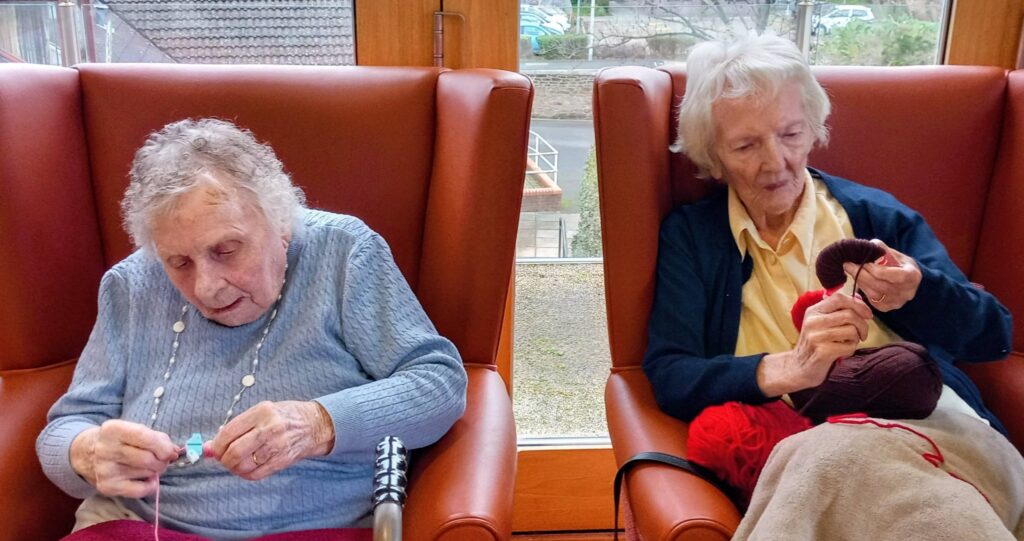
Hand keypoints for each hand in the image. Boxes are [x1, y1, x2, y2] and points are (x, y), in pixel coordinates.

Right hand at [70, 420, 178, 497]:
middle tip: (162, 461)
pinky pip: (139, 490)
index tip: (171, 452)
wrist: (87, 453)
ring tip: (149, 466)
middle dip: (162, 461)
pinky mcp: (106, 486)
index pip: (144, 437)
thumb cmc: (120, 440)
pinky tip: (147, 479)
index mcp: (113, 429)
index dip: (163, 447)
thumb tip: (175, 452)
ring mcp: (104, 470)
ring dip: (155, 471)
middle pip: (147, 459)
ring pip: (146, 473)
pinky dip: (150, 486)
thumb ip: (158, 439)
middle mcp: (106, 449)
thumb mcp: (135, 431)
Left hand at [207, 400, 334, 480]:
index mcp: (262, 412)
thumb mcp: (261, 412)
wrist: (314, 425)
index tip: (215, 449)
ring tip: (236, 463)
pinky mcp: (282, 460)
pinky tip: (247, 469)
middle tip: (224, 458)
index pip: (229, 432)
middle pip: (235, 451)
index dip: (217, 445)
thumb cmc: (284, 416)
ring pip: (244, 465)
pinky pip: (256, 474)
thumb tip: (211, 446)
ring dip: (234, 468)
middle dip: (224, 459)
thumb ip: (237, 427)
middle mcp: (270, 428)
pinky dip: (246, 474)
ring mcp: (277, 446)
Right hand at [757, 292, 872, 396]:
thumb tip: (860, 303)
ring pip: (852, 330)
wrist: (799, 367)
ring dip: (856, 339)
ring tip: (847, 343)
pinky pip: (849, 346)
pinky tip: (842, 352)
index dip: (858, 304)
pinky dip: (851, 350)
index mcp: (813, 311)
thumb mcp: (819, 323)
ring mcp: (816, 336)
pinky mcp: (822, 351)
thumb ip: (836, 312)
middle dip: (863, 325)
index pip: (839, 298)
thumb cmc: (815, 344)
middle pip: (849, 314)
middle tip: (863, 334)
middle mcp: (813, 321)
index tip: (867, 314)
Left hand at [842, 239, 920, 311]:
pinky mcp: (887, 308)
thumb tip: (866, 246)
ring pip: (874, 294)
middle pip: (881, 286)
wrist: (905, 279)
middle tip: (848, 264)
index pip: (894, 276)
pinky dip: (862, 289)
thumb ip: (881, 249)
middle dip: (862, 274)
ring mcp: (897, 302)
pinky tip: (857, 279)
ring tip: (850, 270)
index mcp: (913, 276)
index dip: (877, 270)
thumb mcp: (894, 253)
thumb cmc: (898, 263)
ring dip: (860, 281)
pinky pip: (871, 300)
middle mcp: (907, 292)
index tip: (863, 262)